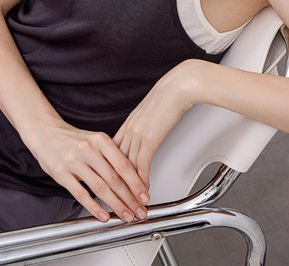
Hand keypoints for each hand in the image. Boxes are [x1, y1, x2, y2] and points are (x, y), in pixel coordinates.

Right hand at [27, 119, 149, 222]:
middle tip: (139, 210)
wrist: (45, 133)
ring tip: (125, 215)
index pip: (124, 165)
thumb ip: (111, 156)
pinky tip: (103, 215)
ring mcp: (74, 162)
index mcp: (101, 140)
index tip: (145, 196)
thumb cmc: (74, 139)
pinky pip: (81, 194)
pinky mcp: (61, 173)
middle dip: (130, 198)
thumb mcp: (95, 140)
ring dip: (116, 205)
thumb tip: (132, 178)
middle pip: (114, 179)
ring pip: (100, 188)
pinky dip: (94, 207)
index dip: (136, 183)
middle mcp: (89, 150)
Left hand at [114, 61, 195, 188]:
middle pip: (116, 162)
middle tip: (114, 198)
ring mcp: (137, 134)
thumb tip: (148, 133)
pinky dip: (141, 181)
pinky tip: (143, 191)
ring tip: (129, 201)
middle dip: (115, 183)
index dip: (111, 168)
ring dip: (128, 187)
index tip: (110, 181)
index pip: (113, 151)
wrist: (178, 87)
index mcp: (128, 123)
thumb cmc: (169, 96)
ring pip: (127, 167)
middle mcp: (129, 129)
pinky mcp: (149, 139)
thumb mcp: (151, 112)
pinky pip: (141, 165)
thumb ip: (146, 125)